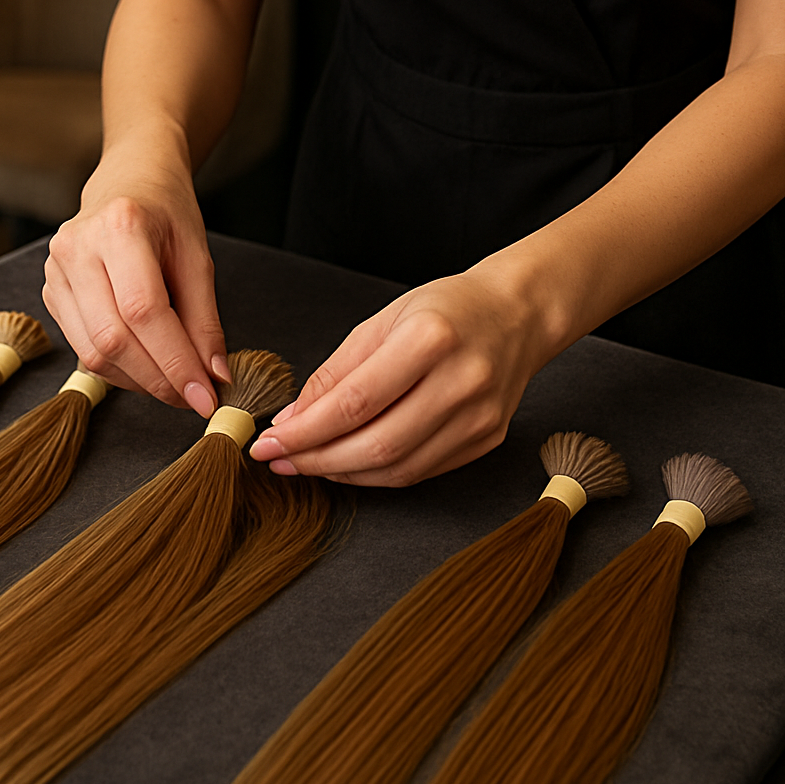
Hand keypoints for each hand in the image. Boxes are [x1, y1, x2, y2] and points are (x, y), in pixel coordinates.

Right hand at [43, 132, 227, 415]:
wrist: (129, 179)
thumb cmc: (167, 212)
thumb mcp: (197, 256)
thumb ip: (204, 320)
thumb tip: (214, 377)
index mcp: (120, 227)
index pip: (144, 312)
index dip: (175, 362)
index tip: (205, 396)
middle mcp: (77, 247)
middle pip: (113, 338)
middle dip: (158, 380)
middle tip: (193, 398)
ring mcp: (55, 270)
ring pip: (93, 352)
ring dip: (139, 381)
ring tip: (174, 385)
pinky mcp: (50, 291)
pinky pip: (82, 347)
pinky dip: (119, 369)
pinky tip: (146, 367)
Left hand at [248, 268, 548, 486]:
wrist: (516, 315)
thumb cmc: (446, 310)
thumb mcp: (381, 322)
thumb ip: (335, 374)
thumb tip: (292, 420)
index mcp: (430, 339)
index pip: (354, 403)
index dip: (305, 432)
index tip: (268, 443)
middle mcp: (461, 381)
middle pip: (376, 444)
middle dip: (317, 459)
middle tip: (280, 460)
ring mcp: (479, 417)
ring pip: (398, 468)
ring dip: (343, 473)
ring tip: (308, 463)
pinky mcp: (485, 439)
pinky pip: (420, 471)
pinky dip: (377, 473)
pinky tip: (349, 463)